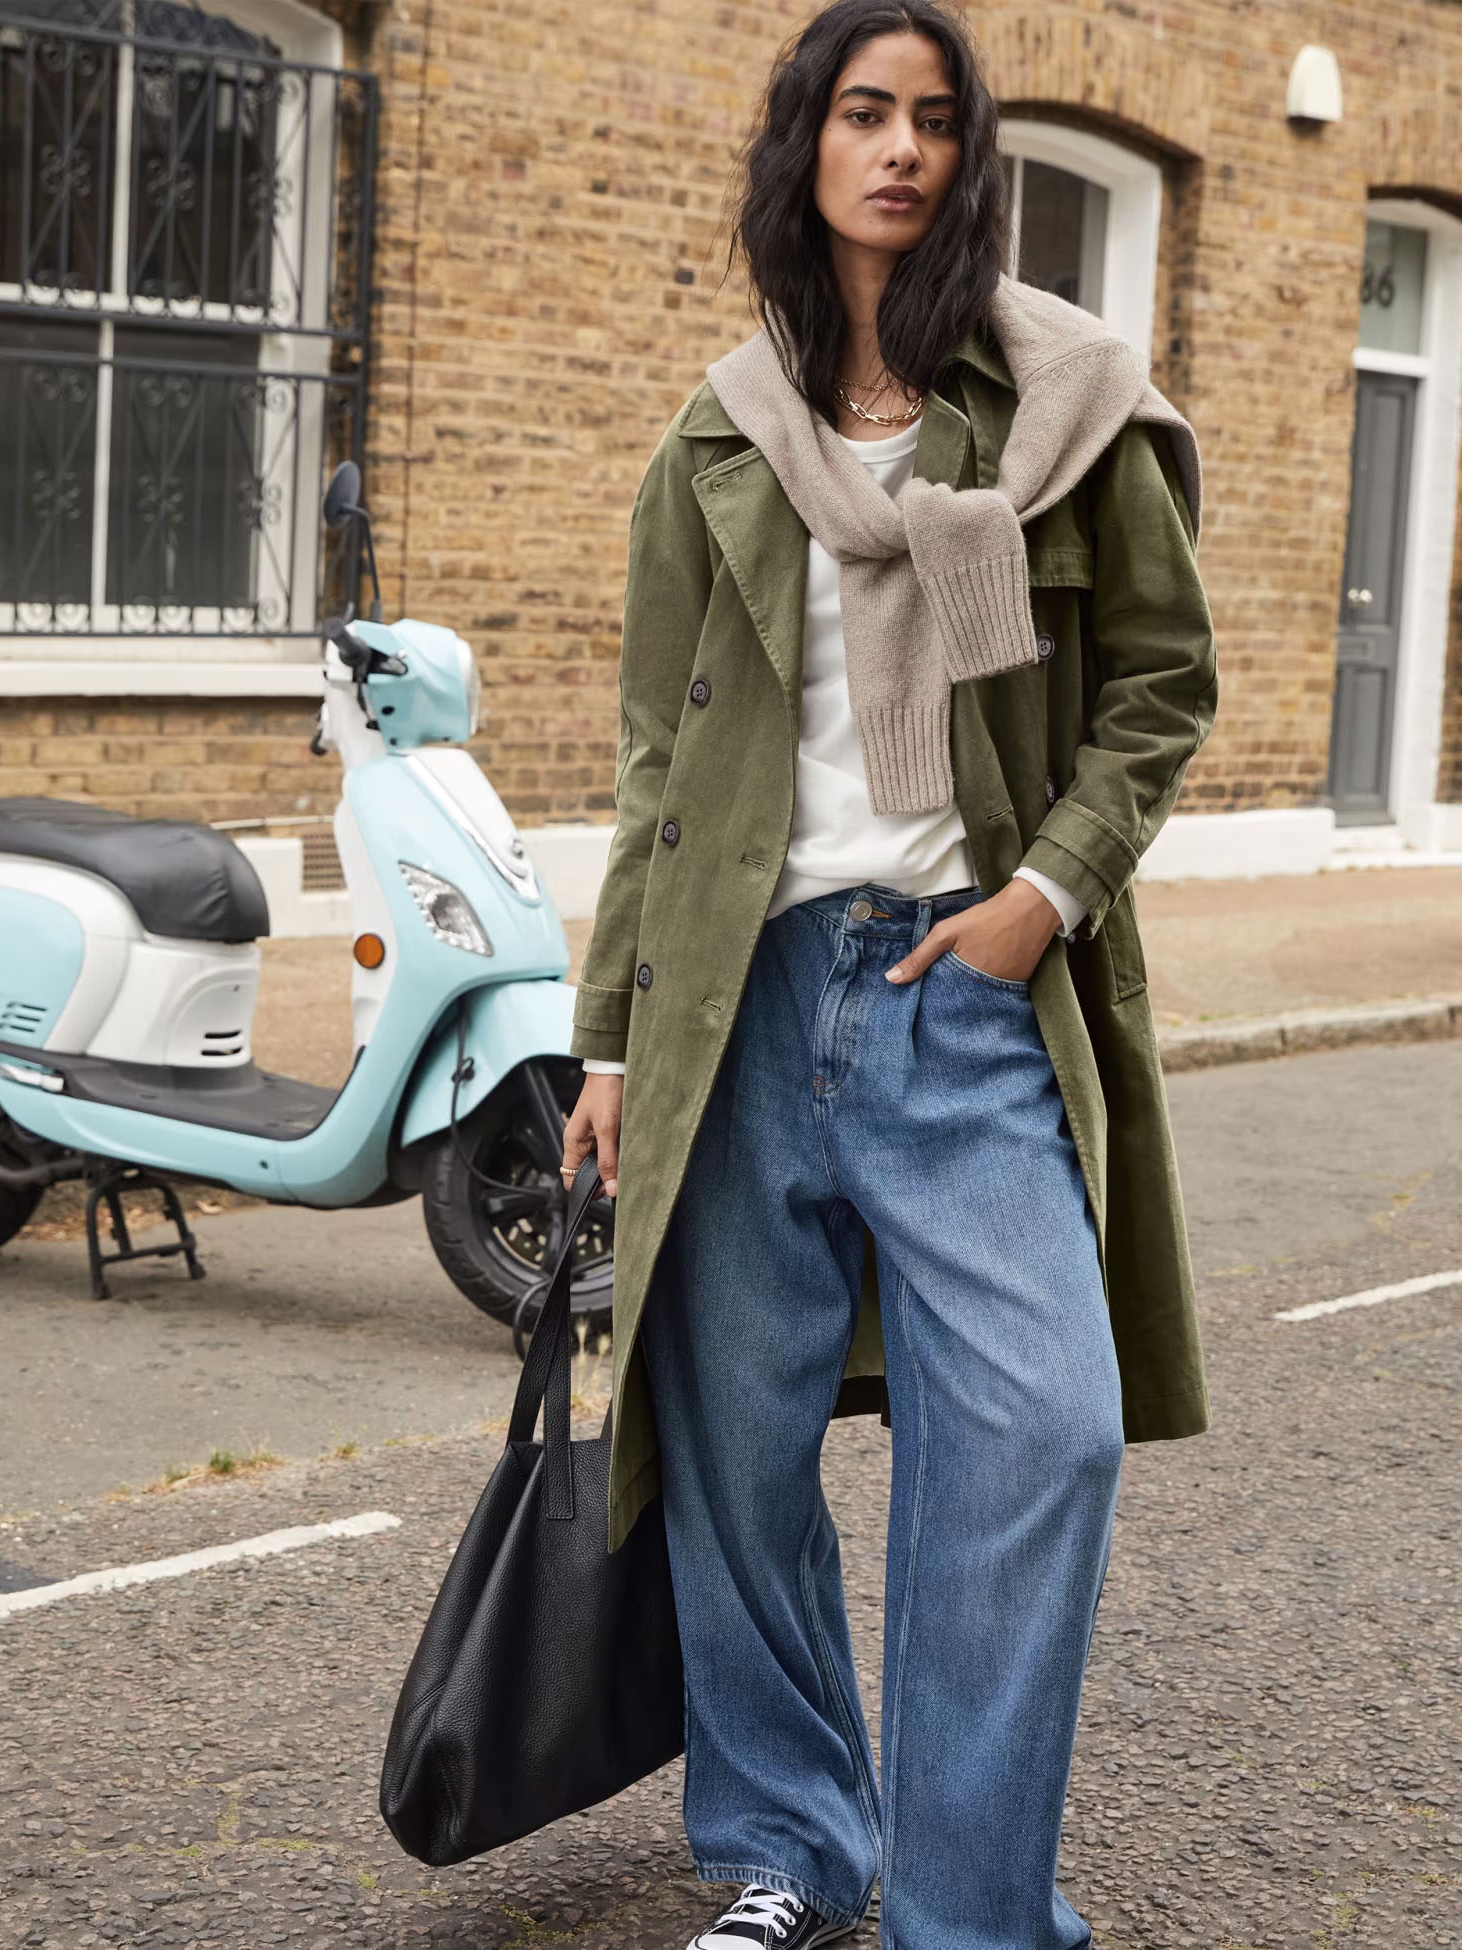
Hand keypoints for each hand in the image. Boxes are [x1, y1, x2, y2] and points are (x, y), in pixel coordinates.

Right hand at [562, 1072, 623, 1196]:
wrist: (614, 1066)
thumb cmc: (605, 1092)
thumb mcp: (607, 1128)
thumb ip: (608, 1159)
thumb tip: (611, 1189)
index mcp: (572, 1142)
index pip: (571, 1178)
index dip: (586, 1189)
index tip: (606, 1193)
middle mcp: (581, 1142)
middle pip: (589, 1172)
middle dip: (605, 1179)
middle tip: (623, 1179)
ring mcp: (594, 1136)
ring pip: (603, 1162)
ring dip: (615, 1165)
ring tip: (629, 1164)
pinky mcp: (607, 1130)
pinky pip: (612, 1150)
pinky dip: (621, 1154)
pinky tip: (631, 1152)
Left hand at [885, 879, 1062, 986]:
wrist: (1031, 908)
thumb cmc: (987, 918)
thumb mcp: (948, 932)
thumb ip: (920, 957)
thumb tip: (892, 978)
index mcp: (967, 980)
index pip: (944, 1002)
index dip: (935, 999)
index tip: (925, 999)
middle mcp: (988, 991)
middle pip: (964, 1002)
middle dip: (952, 999)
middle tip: (945, 989)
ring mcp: (1007, 989)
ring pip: (981, 998)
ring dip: (971, 993)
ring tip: (963, 983)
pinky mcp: (1021, 984)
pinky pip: (999, 992)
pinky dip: (990, 987)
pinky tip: (985, 975)